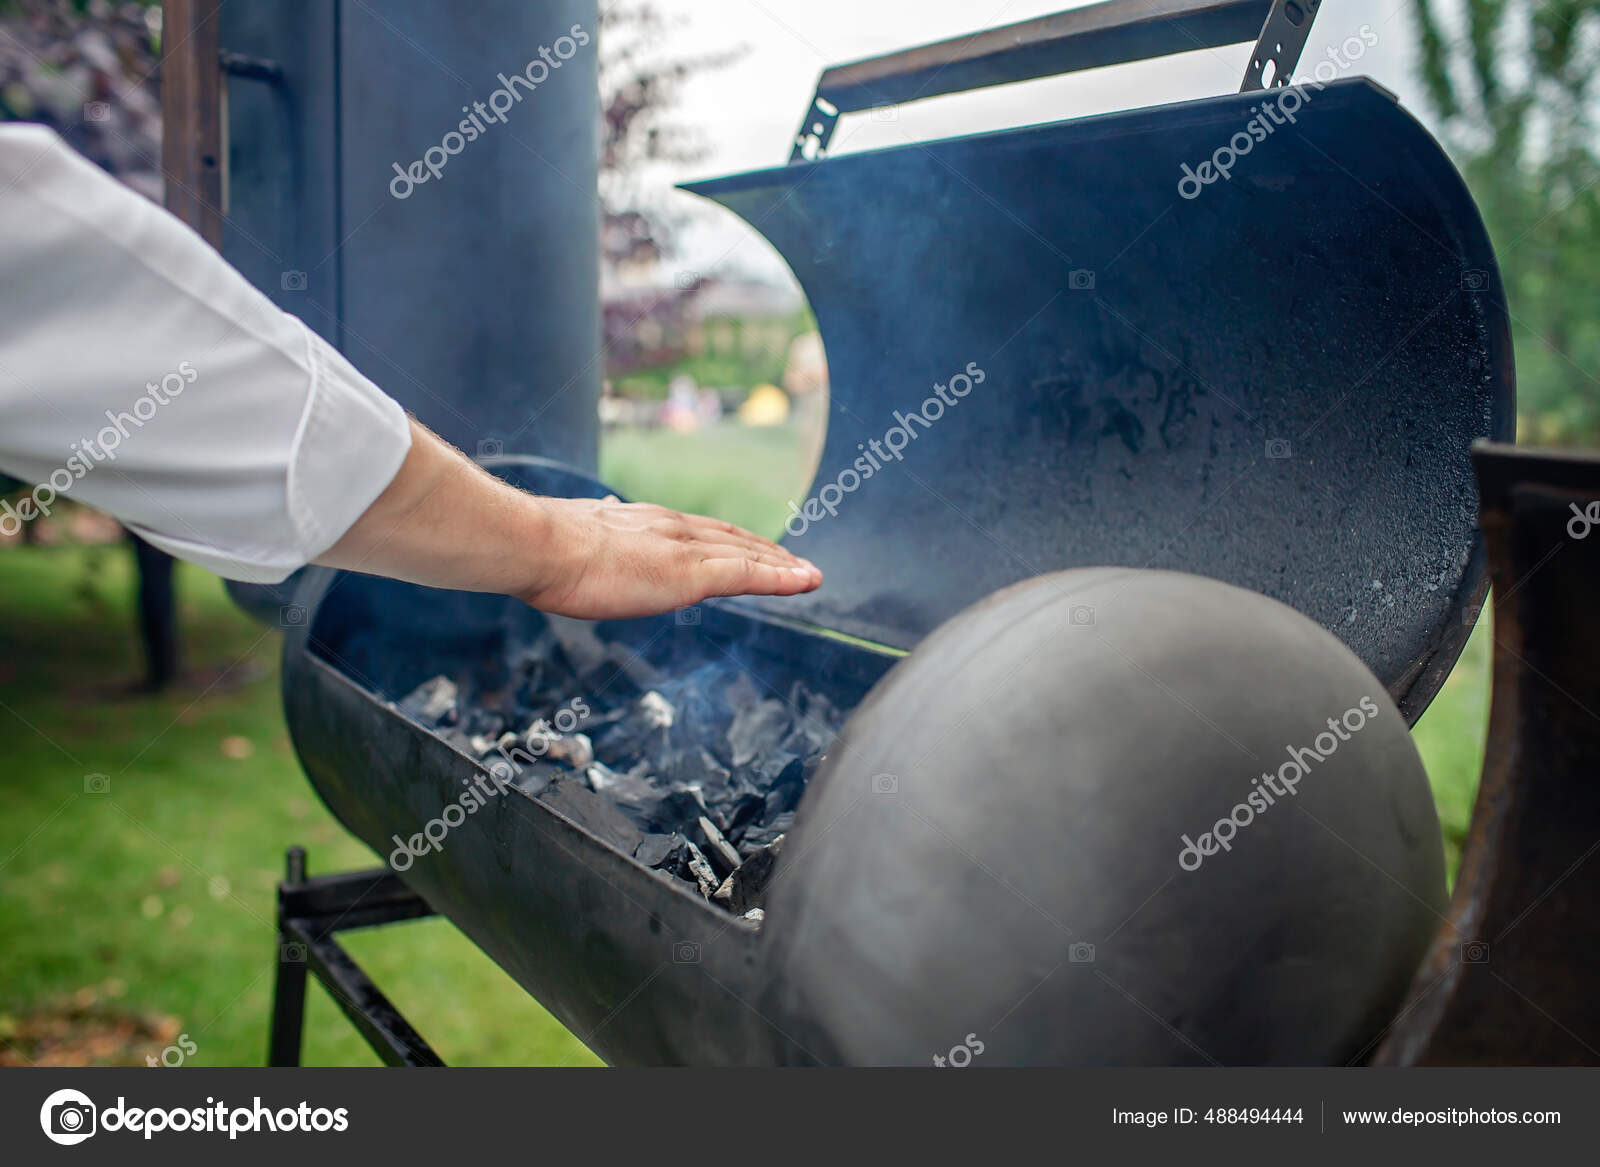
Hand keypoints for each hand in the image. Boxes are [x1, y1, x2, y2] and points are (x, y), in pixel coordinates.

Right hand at [518, 495, 821, 618]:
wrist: (540, 546)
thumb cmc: (543, 548)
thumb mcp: (573, 536)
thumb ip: (593, 533)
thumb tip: (592, 518)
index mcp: (642, 520)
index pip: (698, 529)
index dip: (728, 539)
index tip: (747, 546)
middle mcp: (671, 527)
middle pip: (731, 538)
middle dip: (765, 550)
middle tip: (792, 561)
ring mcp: (684, 549)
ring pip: (747, 554)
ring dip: (782, 564)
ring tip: (808, 574)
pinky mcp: (691, 573)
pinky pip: (749, 575)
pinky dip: (782, 578)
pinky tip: (807, 580)